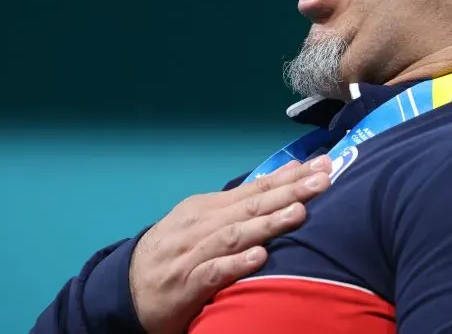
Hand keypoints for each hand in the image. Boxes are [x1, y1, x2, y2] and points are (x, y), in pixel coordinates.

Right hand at [128, 155, 331, 333]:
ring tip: (299, 213)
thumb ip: (241, 204)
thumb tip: (285, 177)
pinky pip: (215, 271)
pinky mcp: (187, 283)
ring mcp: (194, 252)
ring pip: (236, 233)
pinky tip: (260, 257)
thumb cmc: (175, 252)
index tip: (324, 165)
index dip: (291, 177)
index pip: (256, 187)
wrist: (128, 287)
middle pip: (251, 205)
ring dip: (268, 223)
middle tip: (323, 180)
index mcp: (209, 206)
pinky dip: (237, 263)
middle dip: (290, 192)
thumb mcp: (203, 221)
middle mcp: (202, 223)